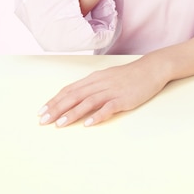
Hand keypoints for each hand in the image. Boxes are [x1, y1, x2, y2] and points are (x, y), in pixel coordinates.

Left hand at [38, 56, 168, 127]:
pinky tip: (88, 124)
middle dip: (57, 108)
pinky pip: (108, 107)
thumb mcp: (107, 78)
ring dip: (72, 113)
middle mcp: (100, 83)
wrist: (151, 69)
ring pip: (88, 102)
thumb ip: (92, 87)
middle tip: (43, 120)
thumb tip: (75, 99)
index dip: (54, 100)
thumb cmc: (128, 75)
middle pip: (74, 95)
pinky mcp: (124, 99)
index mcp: (94, 78)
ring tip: (60, 124)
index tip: (41, 111)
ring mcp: (112, 90)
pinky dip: (97, 116)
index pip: (69, 89)